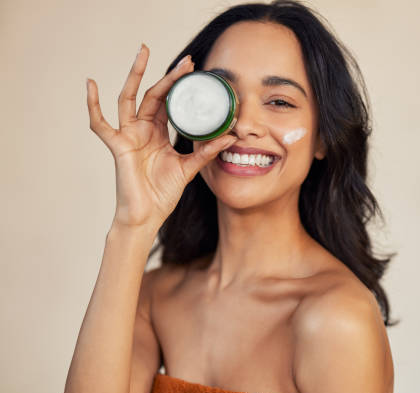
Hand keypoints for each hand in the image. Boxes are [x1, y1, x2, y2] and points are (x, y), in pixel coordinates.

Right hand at [86, 44, 235, 228]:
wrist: (148, 215)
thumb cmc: (163, 192)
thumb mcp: (190, 167)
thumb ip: (207, 151)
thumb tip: (231, 136)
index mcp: (158, 132)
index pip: (169, 101)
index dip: (180, 85)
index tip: (195, 69)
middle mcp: (142, 129)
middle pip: (153, 94)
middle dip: (168, 76)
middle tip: (186, 61)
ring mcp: (128, 136)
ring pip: (128, 98)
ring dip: (135, 75)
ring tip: (143, 53)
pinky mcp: (117, 146)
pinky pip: (100, 124)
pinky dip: (93, 105)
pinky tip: (90, 85)